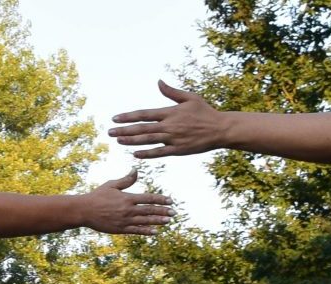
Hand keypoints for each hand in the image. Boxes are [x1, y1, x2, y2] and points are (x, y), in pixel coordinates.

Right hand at [74, 172, 172, 235]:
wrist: (84, 211)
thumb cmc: (97, 196)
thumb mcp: (111, 185)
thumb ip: (126, 180)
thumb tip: (136, 170)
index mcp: (127, 198)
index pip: (148, 198)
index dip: (161, 199)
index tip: (170, 200)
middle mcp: (128, 209)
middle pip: (150, 210)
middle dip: (163, 211)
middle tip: (174, 213)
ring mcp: (125, 220)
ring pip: (145, 221)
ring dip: (158, 221)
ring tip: (168, 221)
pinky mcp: (120, 229)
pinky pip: (136, 231)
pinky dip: (146, 231)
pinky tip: (155, 232)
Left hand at [110, 81, 231, 159]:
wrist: (221, 129)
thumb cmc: (205, 112)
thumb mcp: (190, 98)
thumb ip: (171, 92)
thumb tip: (158, 81)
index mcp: (170, 112)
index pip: (144, 114)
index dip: (128, 116)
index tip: (115, 118)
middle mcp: (169, 126)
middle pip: (142, 128)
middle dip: (124, 130)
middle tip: (109, 132)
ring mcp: (173, 139)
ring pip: (148, 140)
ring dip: (131, 141)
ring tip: (118, 141)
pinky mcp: (178, 150)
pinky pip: (160, 153)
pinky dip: (147, 154)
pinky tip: (135, 154)